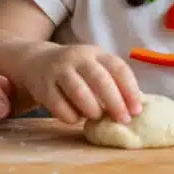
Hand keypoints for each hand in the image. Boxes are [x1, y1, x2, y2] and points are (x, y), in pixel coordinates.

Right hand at [20, 44, 142, 124]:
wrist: (36, 61)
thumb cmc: (76, 71)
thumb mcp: (94, 67)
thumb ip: (111, 82)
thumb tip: (133, 109)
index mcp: (96, 53)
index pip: (119, 68)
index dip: (130, 90)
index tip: (137, 110)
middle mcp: (78, 58)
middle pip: (100, 80)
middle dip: (115, 103)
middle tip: (123, 120)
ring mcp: (59, 70)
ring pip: (79, 92)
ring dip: (93, 109)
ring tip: (97, 117)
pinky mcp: (43, 86)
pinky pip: (60, 106)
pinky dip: (71, 117)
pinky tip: (75, 118)